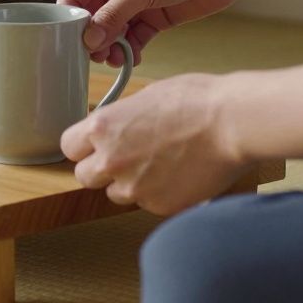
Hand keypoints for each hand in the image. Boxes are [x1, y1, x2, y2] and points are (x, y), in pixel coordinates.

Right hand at [57, 0, 242, 65]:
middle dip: (93, 37)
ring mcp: (135, 1)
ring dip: (112, 46)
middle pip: (93, 16)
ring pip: (113, 30)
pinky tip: (131, 58)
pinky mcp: (153, 16)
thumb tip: (89, 39)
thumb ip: (112, 16)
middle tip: (96, 56)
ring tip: (115, 59)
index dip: (71, 18)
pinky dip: (131, 49)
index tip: (71, 40)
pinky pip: (134, 37)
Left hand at [60, 73, 248, 215]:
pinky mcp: (159, 206)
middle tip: (125, 159)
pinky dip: (158, 194)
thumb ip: (123, 118)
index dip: (82, 147)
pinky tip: (178, 175)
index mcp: (103, 128)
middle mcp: (111, 160)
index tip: (93, 146)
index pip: (68, 147)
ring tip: (159, 165)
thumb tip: (118, 127)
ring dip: (129, 183)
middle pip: (84, 176)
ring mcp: (134, 187)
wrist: (234, 123)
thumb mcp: (147, 96)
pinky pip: (147, 204)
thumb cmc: (197, 101)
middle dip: (100, 169)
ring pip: (115, 194)